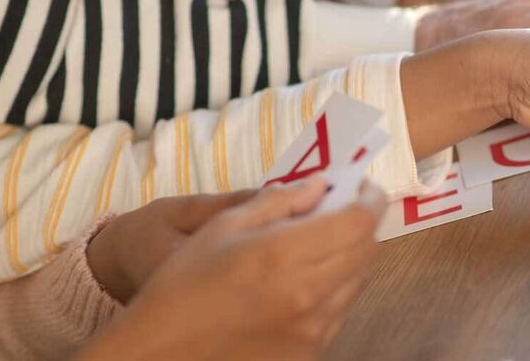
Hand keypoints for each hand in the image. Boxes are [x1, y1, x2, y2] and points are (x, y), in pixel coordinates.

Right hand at [77, 178, 387, 360]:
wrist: (159, 352)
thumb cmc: (183, 284)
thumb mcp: (222, 227)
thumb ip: (278, 201)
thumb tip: (320, 184)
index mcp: (283, 256)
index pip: (359, 221)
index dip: (370, 198)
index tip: (364, 187)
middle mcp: (307, 294)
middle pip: (366, 250)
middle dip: (362, 225)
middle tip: (342, 211)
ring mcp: (311, 329)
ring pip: (357, 283)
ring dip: (348, 258)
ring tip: (317, 249)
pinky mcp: (308, 353)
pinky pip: (338, 313)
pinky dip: (332, 292)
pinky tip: (302, 284)